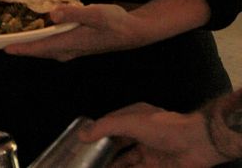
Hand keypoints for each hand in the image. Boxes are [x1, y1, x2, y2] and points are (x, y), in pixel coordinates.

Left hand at [4, 3, 145, 60]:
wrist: (134, 32)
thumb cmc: (116, 22)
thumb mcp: (96, 13)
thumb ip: (74, 13)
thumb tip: (53, 14)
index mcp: (70, 43)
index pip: (41, 48)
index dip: (22, 48)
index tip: (4, 48)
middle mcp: (69, 49)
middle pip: (40, 51)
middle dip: (22, 47)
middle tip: (2, 42)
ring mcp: (73, 49)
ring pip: (46, 49)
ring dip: (31, 45)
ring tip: (14, 37)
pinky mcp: (77, 45)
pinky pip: (53, 45)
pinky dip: (42, 41)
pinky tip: (38, 32)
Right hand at [78, 104, 223, 167]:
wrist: (197, 144)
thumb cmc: (162, 128)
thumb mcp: (130, 122)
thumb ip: (105, 127)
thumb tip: (82, 135)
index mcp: (134, 117)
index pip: (110, 123)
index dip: (96, 132)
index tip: (82, 141)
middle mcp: (140, 133)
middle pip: (117, 143)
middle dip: (103, 151)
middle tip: (87, 159)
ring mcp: (149, 152)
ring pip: (126, 160)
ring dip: (113, 164)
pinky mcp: (156, 167)